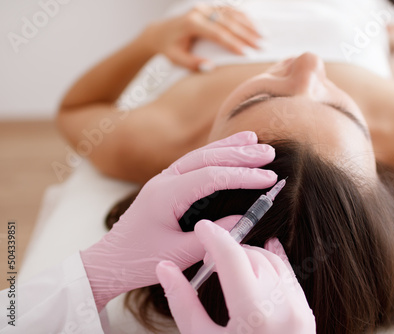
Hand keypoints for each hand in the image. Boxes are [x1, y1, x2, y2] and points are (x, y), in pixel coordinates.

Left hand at [81, 131, 276, 310]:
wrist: (109, 262)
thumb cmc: (140, 261)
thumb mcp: (178, 255)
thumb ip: (212, 236)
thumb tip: (243, 218)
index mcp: (165, 195)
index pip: (212, 177)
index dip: (243, 176)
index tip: (269, 178)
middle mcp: (163, 180)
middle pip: (207, 158)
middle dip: (240, 153)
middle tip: (269, 152)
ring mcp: (163, 179)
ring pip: (200, 155)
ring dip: (228, 147)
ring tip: (254, 139)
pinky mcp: (166, 184)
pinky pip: (194, 163)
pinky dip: (215, 155)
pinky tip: (229, 151)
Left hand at [143, 4, 261, 70]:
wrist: (158, 33)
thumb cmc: (168, 48)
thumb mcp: (176, 59)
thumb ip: (193, 63)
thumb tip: (211, 68)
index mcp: (191, 23)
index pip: (218, 33)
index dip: (233, 43)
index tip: (247, 53)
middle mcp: (199, 11)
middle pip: (228, 22)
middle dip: (247, 35)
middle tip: (262, 46)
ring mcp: (205, 6)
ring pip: (232, 14)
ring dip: (249, 25)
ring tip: (264, 37)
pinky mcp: (209, 7)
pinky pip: (230, 11)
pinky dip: (244, 18)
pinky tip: (255, 27)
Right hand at [157, 220, 315, 333]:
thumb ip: (182, 301)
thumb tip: (164, 268)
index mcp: (253, 313)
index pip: (232, 256)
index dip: (214, 237)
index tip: (201, 227)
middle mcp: (281, 306)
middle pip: (250, 255)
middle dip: (228, 250)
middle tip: (209, 258)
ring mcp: (297, 308)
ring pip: (270, 260)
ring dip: (248, 256)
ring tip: (228, 264)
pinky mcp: (304, 311)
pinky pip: (288, 273)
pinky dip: (273, 260)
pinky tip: (266, 249)